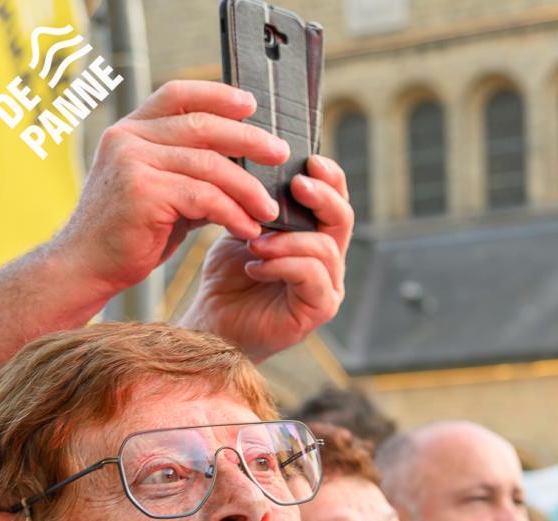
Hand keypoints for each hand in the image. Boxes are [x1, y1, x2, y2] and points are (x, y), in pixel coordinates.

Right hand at [49, 81, 288, 314]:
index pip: (177, 95)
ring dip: (248, 188)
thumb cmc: (132, 231)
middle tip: (281, 154)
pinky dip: (233, 213)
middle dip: (249, 139)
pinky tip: (249, 228)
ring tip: (269, 209)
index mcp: (132, 130)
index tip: (251, 103)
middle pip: (202, 126)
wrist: (88, 264)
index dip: (216, 94)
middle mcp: (128, 138)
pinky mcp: (143, 192)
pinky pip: (204, 196)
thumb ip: (194, 172)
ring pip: (209, 165)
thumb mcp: (164, 190)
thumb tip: (247, 165)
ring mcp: (132, 162)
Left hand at [180, 152, 353, 359]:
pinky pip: (312, 277)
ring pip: (326, 249)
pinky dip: (283, 266)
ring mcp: (328, 287)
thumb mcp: (243, 227)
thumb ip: (258, 203)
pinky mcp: (318, 310)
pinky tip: (254, 266)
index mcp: (316, 237)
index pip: (335, 201)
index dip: (330, 179)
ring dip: (289, 239)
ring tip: (254, 240)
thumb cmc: (230, 278)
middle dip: (323, 198)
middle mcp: (330, 261)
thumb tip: (257, 160)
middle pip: (343, 219)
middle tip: (297, 185)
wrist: (214, 323)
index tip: (311, 159)